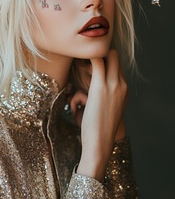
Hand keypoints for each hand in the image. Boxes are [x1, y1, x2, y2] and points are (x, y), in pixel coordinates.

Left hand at [74, 49, 127, 181]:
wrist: (100, 144)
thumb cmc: (97, 130)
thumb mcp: (104, 111)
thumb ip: (100, 98)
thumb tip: (86, 95)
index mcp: (124, 90)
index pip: (117, 65)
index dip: (104, 61)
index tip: (87, 63)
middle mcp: (122, 85)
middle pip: (114, 56)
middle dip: (99, 54)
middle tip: (82, 59)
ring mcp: (113, 84)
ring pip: (107, 54)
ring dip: (91, 57)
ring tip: (76, 63)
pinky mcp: (100, 86)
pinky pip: (96, 61)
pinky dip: (87, 56)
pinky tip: (75, 59)